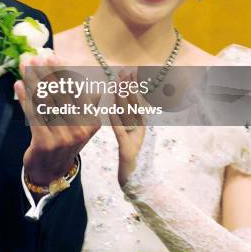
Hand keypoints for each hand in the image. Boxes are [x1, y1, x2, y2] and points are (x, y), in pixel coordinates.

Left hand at [15, 53, 99, 186]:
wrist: (51, 172)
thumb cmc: (63, 140)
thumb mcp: (78, 121)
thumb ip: (78, 98)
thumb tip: (70, 69)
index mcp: (91, 120)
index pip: (76, 89)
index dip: (63, 71)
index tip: (52, 55)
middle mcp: (80, 128)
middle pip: (60, 92)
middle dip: (45, 71)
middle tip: (35, 56)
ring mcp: (63, 137)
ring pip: (45, 101)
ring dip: (33, 80)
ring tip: (25, 66)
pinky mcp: (45, 143)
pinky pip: (33, 115)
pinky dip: (25, 98)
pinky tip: (18, 85)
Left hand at [110, 70, 145, 186]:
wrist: (138, 181)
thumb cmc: (132, 157)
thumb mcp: (129, 136)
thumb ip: (126, 121)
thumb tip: (118, 106)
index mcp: (139, 123)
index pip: (135, 100)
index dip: (132, 85)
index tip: (129, 71)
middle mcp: (139, 128)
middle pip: (133, 103)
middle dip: (129, 86)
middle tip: (125, 71)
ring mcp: (135, 137)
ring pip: (128, 115)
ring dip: (123, 98)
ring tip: (119, 85)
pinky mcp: (127, 148)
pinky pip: (120, 132)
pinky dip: (116, 120)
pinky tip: (111, 110)